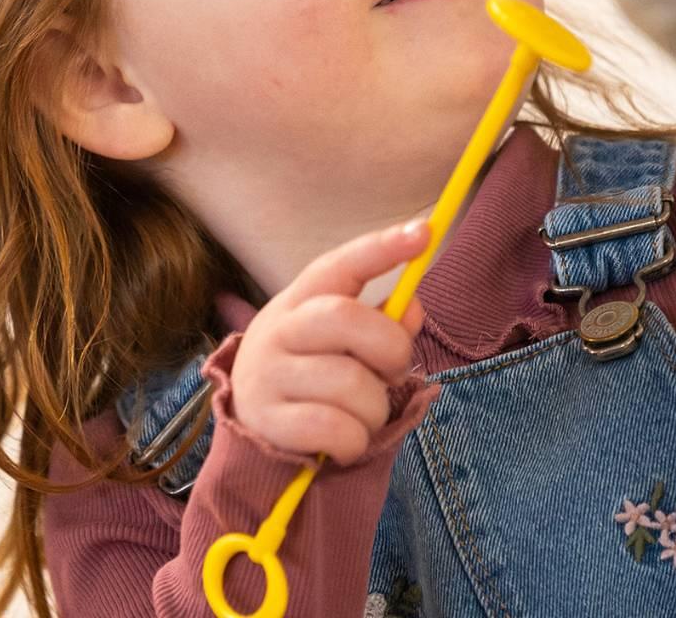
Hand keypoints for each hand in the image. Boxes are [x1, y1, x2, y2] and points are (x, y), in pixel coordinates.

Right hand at [229, 220, 429, 464]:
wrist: (251, 424)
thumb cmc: (312, 371)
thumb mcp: (341, 340)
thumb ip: (381, 322)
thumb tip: (411, 307)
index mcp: (301, 299)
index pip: (342, 265)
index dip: (382, 248)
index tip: (423, 233)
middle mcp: (278, 330)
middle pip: (347, 319)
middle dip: (391, 350)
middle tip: (393, 372)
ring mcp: (268, 375)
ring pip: (352, 386)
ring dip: (375, 409)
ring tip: (362, 414)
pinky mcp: (268, 422)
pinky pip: (337, 430)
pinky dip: (356, 441)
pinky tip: (345, 441)